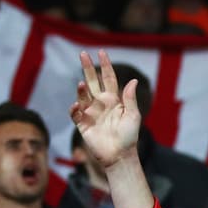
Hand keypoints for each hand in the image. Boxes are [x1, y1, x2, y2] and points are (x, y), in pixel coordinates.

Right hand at [70, 50, 141, 168]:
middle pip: (92, 81)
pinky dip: (75, 109)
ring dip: (81, 90)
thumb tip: (133, 80)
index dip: (105, 66)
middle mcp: (100, 104)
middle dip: (87, 68)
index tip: (101, 52)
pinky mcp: (83, 125)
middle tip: (83, 54)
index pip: (108, 79)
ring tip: (81, 84)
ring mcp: (91, 113)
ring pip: (83, 96)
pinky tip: (77, 105)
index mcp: (113, 100)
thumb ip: (130, 99)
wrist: (120, 155)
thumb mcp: (133, 116)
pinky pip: (76, 114)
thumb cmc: (129, 136)